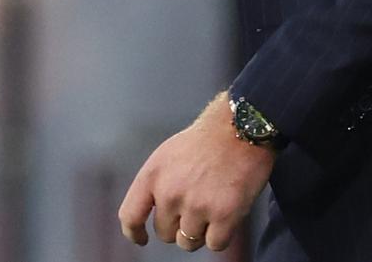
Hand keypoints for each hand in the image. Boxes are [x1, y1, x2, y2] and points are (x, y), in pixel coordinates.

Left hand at [118, 92, 274, 252]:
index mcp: (153, 175)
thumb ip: (158, 183)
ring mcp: (196, 206)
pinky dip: (221, 235)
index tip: (142, 238)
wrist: (241, 127)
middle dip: (179, 226)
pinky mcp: (223, 216)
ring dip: (201, 232)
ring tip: (213, 207)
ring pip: (189, 242)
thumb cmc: (208, 139)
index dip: (134, 232)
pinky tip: (227, 214)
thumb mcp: (168, 154)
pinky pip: (215, 244)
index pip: (130, 216)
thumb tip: (156, 210)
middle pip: (165, 234)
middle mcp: (170, 193)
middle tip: (196, 207)